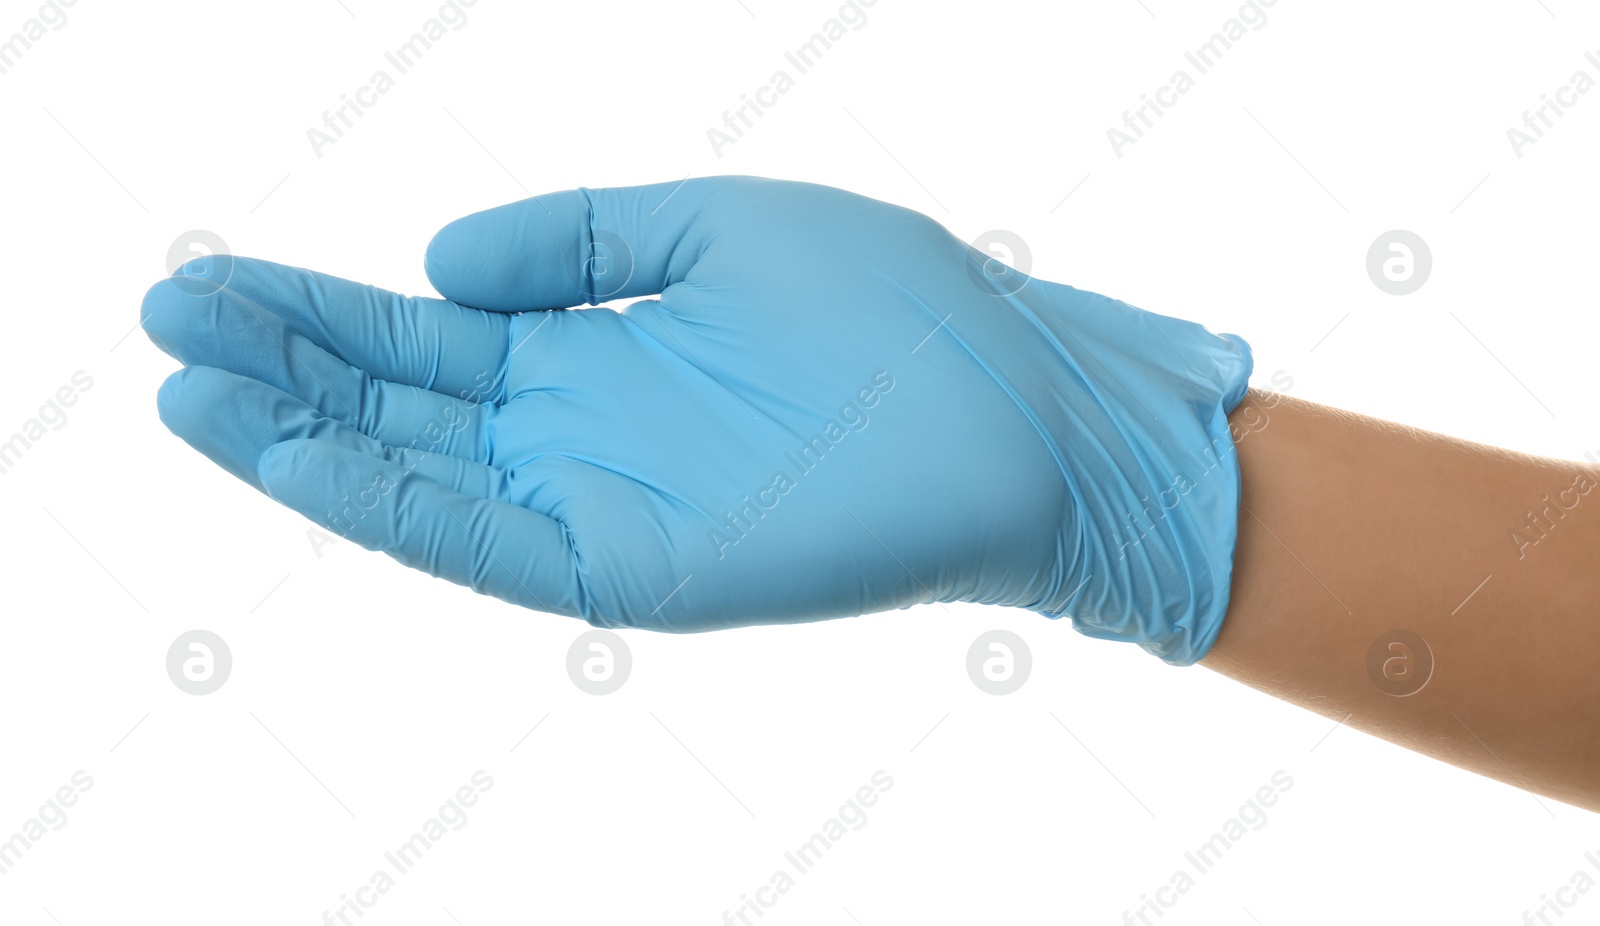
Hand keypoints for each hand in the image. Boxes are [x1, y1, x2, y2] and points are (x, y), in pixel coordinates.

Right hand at [142, 176, 1249, 663]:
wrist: (1018, 398)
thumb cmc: (890, 305)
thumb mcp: (710, 226)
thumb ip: (577, 236)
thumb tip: (441, 260)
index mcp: (593, 354)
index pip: (421, 335)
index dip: (316, 309)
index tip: (213, 278)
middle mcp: (579, 436)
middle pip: (398, 403)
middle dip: (282, 364)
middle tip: (165, 318)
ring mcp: (603, 506)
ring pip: (421, 481)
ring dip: (303, 439)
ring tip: (188, 391)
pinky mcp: (642, 568)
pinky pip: (496, 544)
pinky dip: (395, 505)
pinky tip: (307, 459)